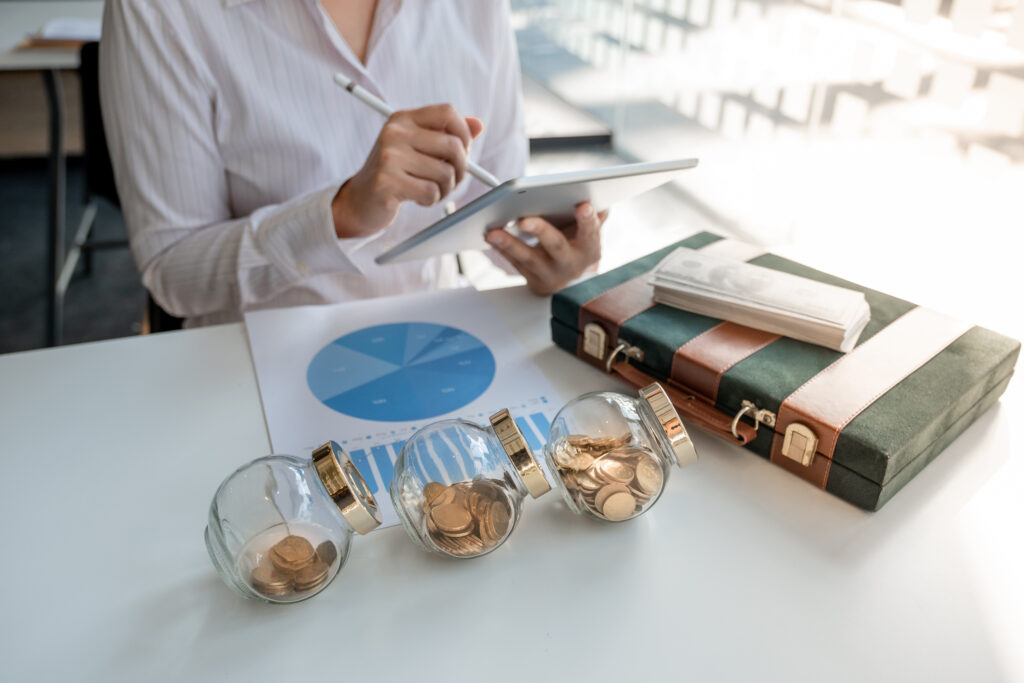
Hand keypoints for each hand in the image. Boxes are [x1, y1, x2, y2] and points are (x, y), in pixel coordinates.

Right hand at [332, 104, 483, 237]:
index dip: (464, 134)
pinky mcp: (387, 181)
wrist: (360, 201)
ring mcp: (389, 156)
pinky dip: (431, 200)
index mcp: (403, 119)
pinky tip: (418, 199)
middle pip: (453, 145)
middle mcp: (395, 132)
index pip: (448, 113)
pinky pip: (430, 191)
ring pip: (445, 173)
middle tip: (451, 180)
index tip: (462, 152)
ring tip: (431, 191)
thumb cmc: (395, 173)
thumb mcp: (418, 148)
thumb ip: (447, 135)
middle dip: (460, 169)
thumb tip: (478, 125)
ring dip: (445, 189)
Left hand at [485, 202, 607, 295]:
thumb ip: (595, 218)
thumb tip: (602, 201)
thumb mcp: (590, 235)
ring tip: (493, 232)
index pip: (591, 233)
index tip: (583, 205)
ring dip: (509, 244)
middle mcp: (570, 264)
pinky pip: (514, 263)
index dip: (588, 220)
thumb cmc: (579, 249)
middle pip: (556, 245)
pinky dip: (501, 249)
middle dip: (540, 231)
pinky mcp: (532, 280)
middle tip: (524, 219)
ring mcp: (550, 275)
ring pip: (529, 258)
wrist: (571, 284)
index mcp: (590, 249)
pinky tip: (489, 236)